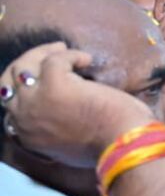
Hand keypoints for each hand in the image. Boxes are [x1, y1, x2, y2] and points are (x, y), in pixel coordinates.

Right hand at [0, 43, 152, 166]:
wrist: (122, 145)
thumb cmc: (109, 146)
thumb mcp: (70, 145)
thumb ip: (55, 132)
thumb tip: (60, 114)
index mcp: (26, 136)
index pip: (11, 105)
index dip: (23, 88)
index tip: (40, 78)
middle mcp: (23, 119)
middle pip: (9, 82)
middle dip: (26, 65)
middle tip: (48, 55)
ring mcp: (35, 101)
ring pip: (23, 67)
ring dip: (43, 54)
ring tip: (64, 50)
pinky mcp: (54, 85)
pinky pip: (53, 60)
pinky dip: (71, 55)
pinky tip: (86, 59)